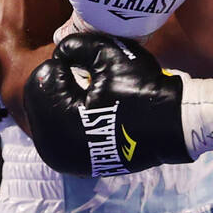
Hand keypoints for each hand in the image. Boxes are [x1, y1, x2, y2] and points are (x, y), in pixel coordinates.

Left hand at [23, 33, 212, 176]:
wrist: (173, 125)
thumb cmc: (143, 88)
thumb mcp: (109, 53)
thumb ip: (75, 46)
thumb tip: (58, 54)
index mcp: (62, 120)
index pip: (41, 82)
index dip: (59, 66)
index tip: (80, 64)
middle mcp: (57, 148)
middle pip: (38, 103)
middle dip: (55, 86)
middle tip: (79, 76)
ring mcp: (67, 160)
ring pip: (45, 121)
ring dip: (58, 103)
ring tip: (83, 92)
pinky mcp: (78, 166)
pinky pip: (58, 138)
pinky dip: (66, 121)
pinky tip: (86, 112)